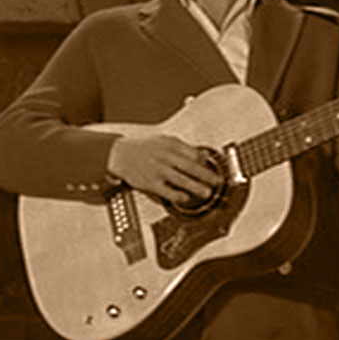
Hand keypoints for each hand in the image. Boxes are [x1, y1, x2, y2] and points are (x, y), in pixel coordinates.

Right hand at [107, 134, 222, 205]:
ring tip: (207, 192)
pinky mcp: (150, 183)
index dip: (205, 163)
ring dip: (196, 187)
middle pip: (190, 167)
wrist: (121, 154)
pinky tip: (186, 198)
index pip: (193, 154)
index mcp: (171, 145)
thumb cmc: (146, 148)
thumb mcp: (165, 141)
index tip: (214, 169)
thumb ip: (184, 148)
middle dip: (206, 175)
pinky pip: (166, 190)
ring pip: (181, 179)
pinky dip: (178, 195)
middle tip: (217, 182)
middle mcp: (165, 157)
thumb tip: (203, 155)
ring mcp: (158, 170)